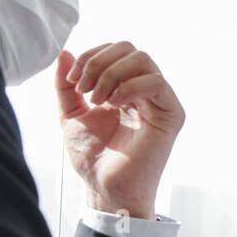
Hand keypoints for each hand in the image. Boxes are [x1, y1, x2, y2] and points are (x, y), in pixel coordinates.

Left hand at [56, 45, 184, 219]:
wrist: (104, 188)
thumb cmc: (93, 157)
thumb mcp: (70, 114)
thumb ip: (65, 85)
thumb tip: (64, 53)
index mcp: (124, 87)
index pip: (115, 50)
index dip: (91, 56)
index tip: (72, 81)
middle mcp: (144, 90)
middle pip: (129, 49)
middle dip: (99, 62)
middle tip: (84, 90)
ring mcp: (160, 101)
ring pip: (143, 60)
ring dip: (112, 74)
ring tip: (97, 99)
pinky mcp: (171, 115)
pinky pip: (156, 83)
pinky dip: (129, 87)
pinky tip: (113, 104)